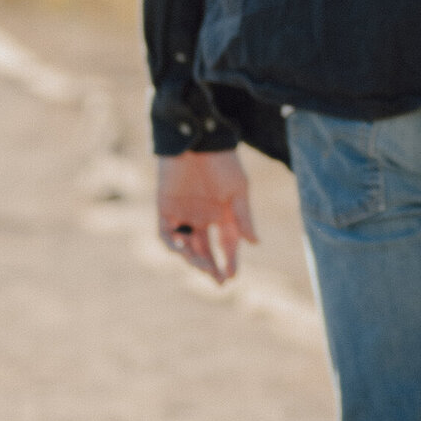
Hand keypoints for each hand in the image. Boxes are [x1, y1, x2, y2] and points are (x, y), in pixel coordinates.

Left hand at [156, 148, 257, 283]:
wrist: (198, 140)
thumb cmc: (222, 163)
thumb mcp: (237, 191)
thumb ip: (242, 217)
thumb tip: (254, 244)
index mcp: (223, 215)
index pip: (227, 245)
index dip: (229, 261)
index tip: (231, 275)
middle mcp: (203, 218)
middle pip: (205, 250)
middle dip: (211, 267)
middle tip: (216, 280)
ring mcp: (183, 214)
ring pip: (186, 246)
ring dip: (193, 259)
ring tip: (201, 266)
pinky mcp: (165, 208)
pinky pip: (165, 233)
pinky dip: (172, 243)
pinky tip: (182, 247)